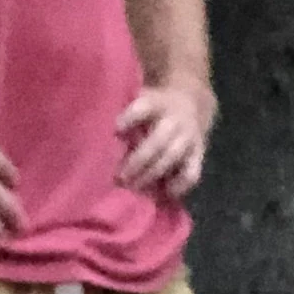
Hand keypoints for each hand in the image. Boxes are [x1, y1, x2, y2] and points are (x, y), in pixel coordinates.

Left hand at [116, 81, 214, 199]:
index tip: (115, 130)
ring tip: (134, 188)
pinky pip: (192, 173)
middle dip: (138, 160)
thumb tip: (95, 132)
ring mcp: (189, 137)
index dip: (130, 117)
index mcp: (157, 102)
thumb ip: (122, 113)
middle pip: (158, 140)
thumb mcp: (140, 100)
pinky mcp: (198, 154)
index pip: (144, 107)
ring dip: (152, 174)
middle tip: (119, 177)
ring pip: (172, 157)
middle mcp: (174, 119)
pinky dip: (179, 185)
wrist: (190, 103)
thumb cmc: (153, 108)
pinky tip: (164, 194)